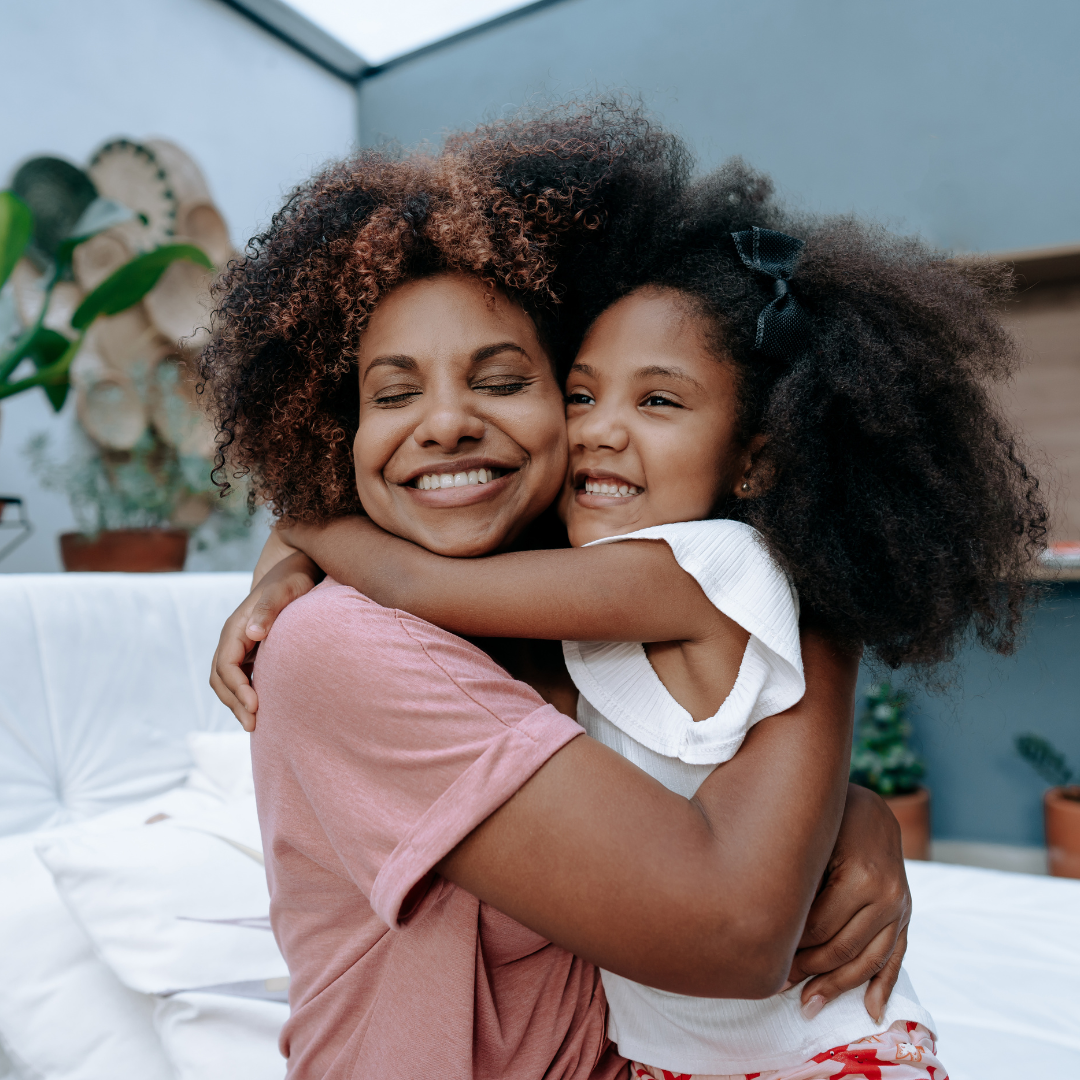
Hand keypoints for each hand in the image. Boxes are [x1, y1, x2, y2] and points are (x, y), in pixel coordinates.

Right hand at [210, 551, 321, 729]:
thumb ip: (269, 609)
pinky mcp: (251, 652)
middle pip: (220, 678)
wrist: (295, 571)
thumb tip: (252, 633)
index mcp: (235, 627)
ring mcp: (240, 646)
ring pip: (227, 682)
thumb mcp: (284, 590)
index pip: (226, 665)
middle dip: (234, 702)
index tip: (255, 705)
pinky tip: (263, 709)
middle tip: (254, 725)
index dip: (237, 688)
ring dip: (237, 703)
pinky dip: (245, 695)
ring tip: (255, 724)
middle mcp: (233, 638)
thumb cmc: (292, 580)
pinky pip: (240, 679)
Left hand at [785, 783, 909, 1021]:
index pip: (821, 927)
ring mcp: (900, 907)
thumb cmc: (830, 819)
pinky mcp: (905, 914)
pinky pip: (895, 957)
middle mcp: (887, 894)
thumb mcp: (814, 841)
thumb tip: (768, 923)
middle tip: (778, 986)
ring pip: (868, 960)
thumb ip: (799, 879)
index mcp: (861, 875)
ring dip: (838, 987)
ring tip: (809, 1005)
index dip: (792, 946)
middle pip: (843, 948)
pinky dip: (883, 986)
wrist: (869, 807)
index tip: (767, 958)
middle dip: (809, 971)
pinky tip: (870, 1011)